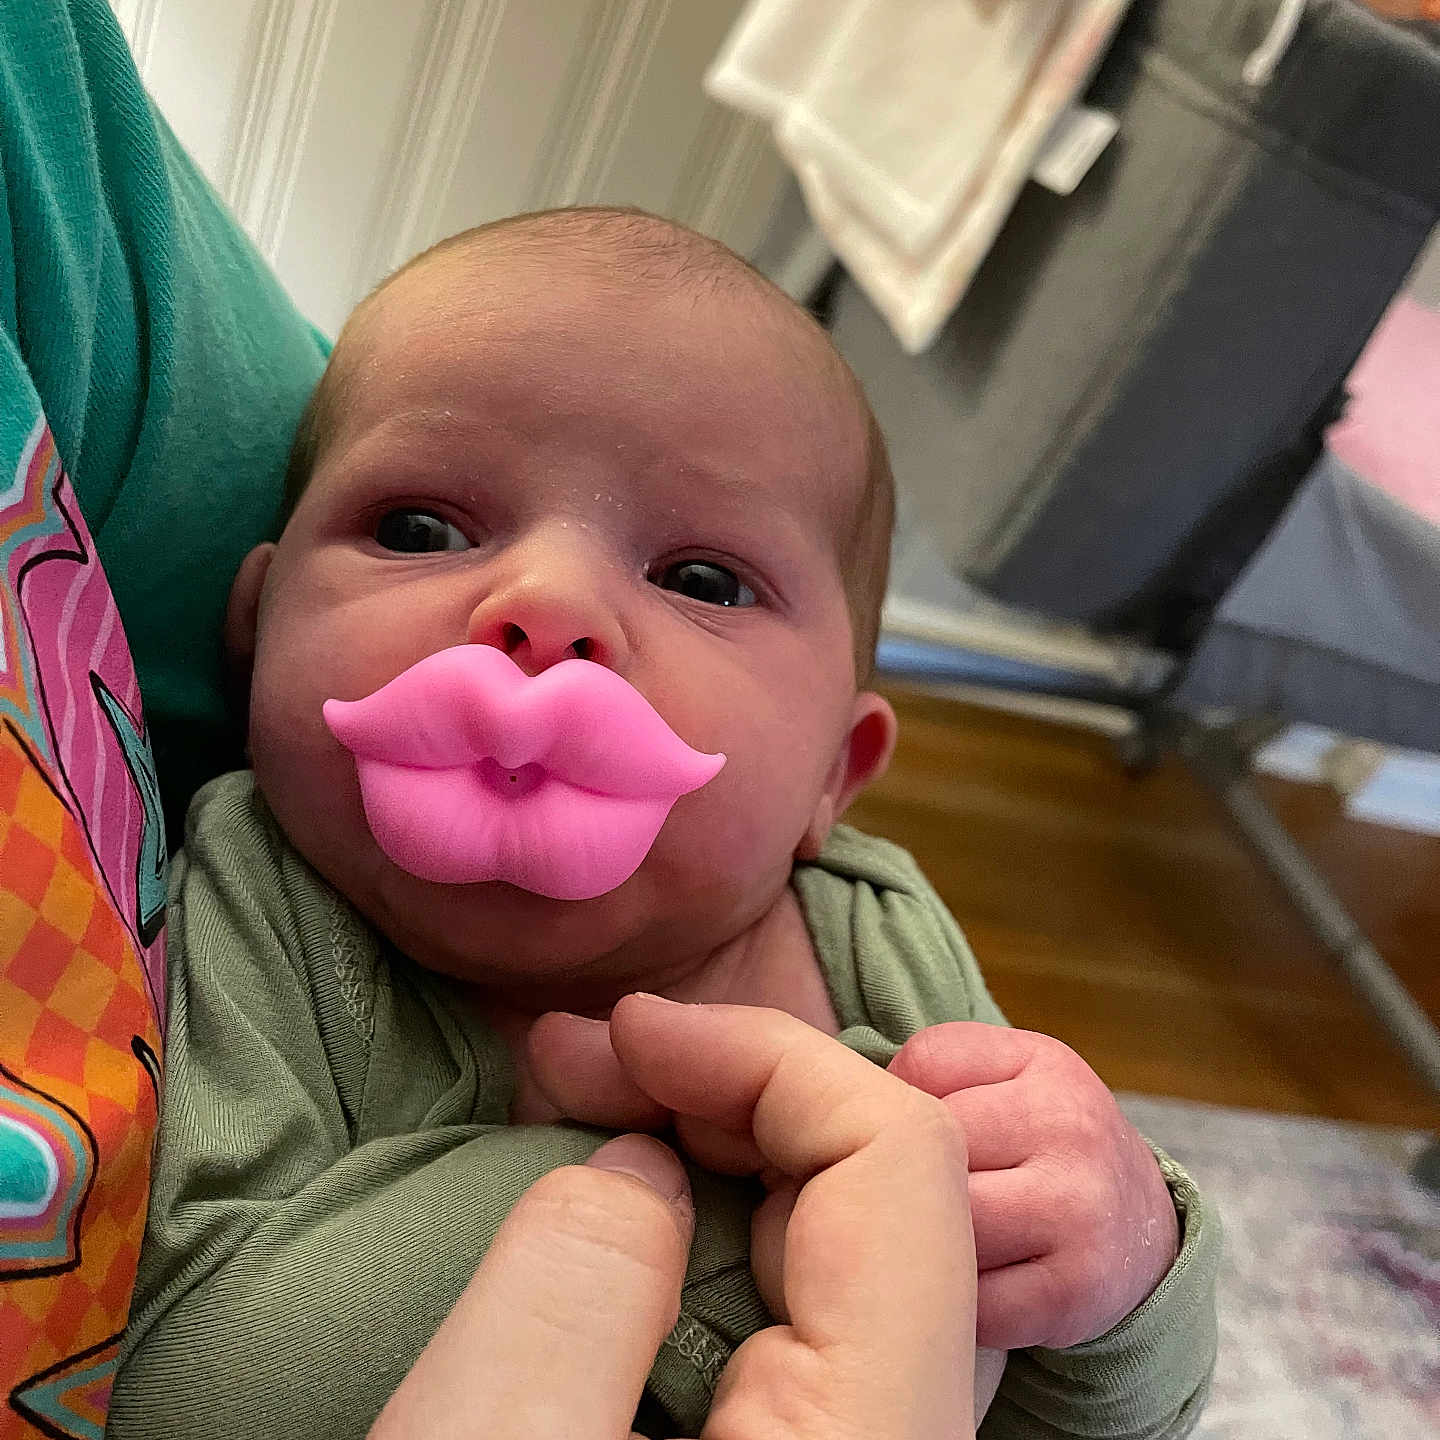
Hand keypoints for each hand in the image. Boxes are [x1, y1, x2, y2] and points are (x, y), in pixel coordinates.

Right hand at [376, 996, 977, 1438]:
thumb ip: (577, 1279)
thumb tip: (645, 1163)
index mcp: (873, 1431)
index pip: (900, 1162)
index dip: (766, 1054)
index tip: (625, 1032)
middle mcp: (900, 1434)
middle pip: (879, 1191)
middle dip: (723, 1087)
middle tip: (575, 1062)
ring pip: (833, 1246)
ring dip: (709, 1148)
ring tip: (579, 1111)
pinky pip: (790, 1309)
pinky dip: (703, 1228)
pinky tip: (617, 1212)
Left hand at [889, 1023, 1178, 1349]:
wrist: (1140, 1224)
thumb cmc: (1044, 1137)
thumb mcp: (1009, 1071)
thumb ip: (936, 1062)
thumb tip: (855, 1102)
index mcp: (1047, 1066)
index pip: (927, 1065)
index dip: (899, 1097)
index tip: (909, 1123)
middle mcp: (1071, 1133)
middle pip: (930, 1152)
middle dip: (902, 1174)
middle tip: (898, 1190)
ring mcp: (1077, 1216)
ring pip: (944, 1227)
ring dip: (921, 1239)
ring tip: (925, 1234)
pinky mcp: (1071, 1296)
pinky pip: (968, 1303)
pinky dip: (950, 1302)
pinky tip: (958, 1283)